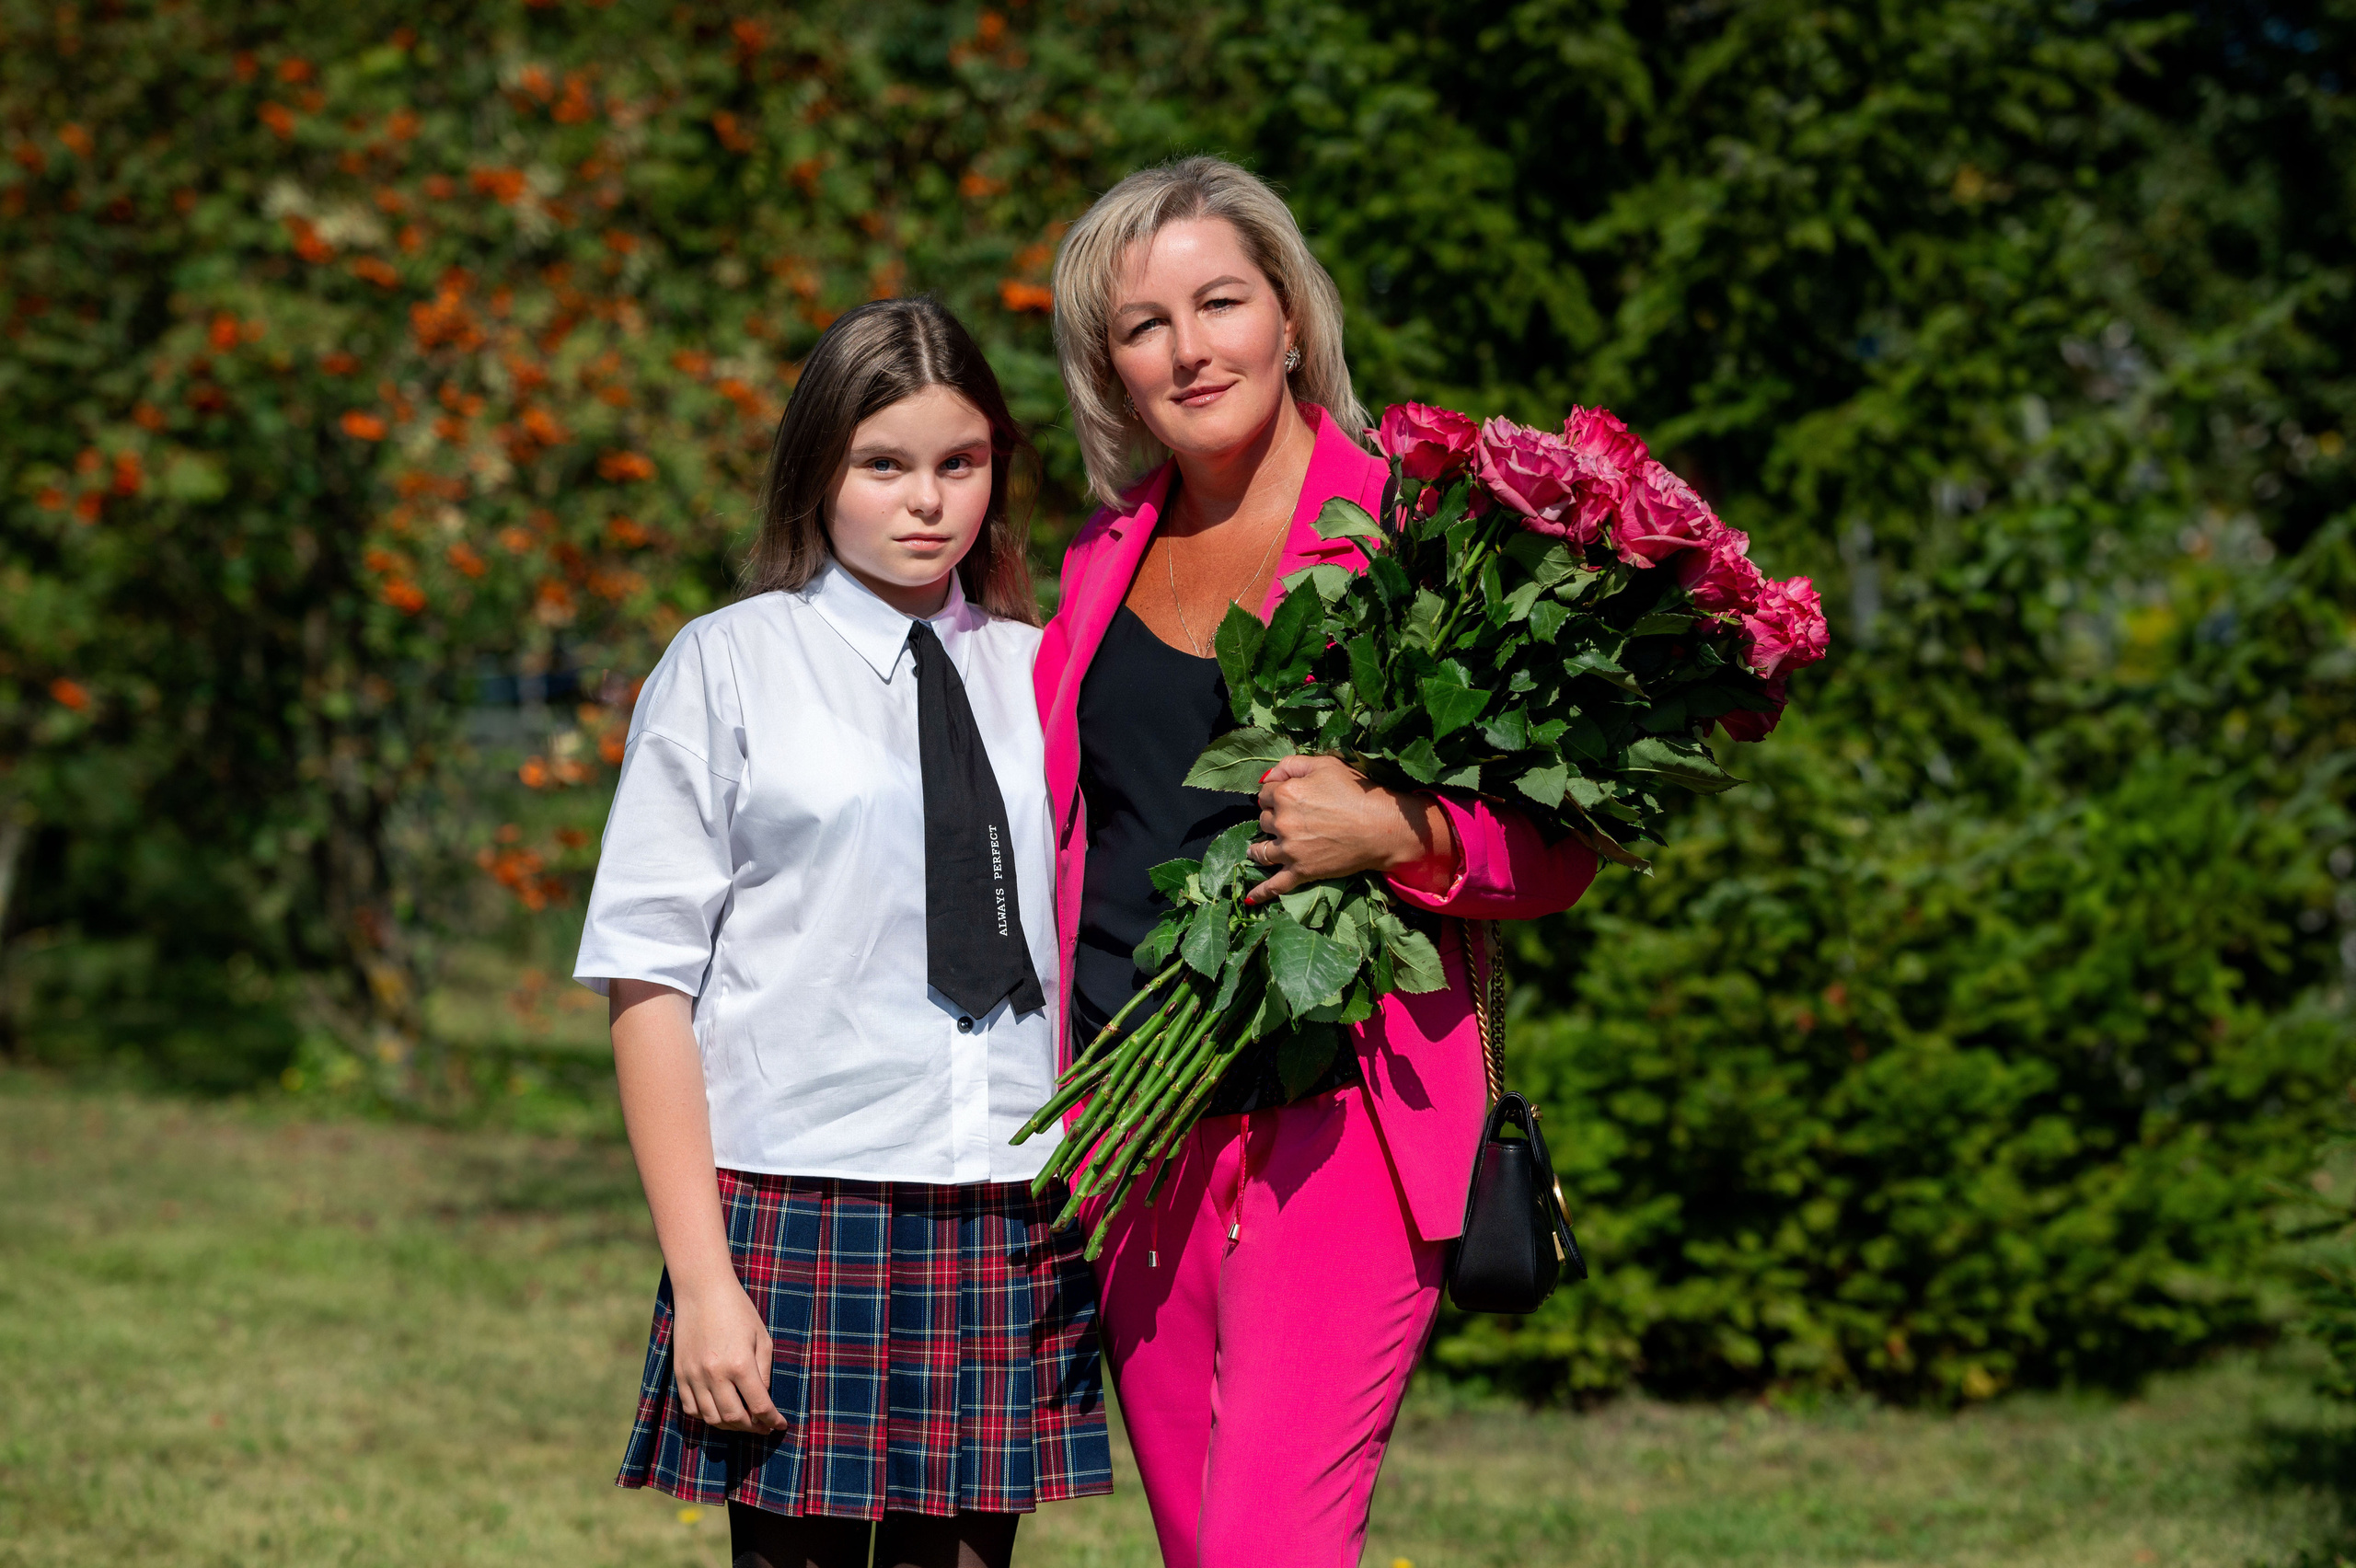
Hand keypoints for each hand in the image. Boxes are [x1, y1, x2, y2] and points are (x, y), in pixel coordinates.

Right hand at [670, 1276, 786, 1434]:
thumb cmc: (738, 1310)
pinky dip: (706, 1417)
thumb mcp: (761, 1337)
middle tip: (763, 1426)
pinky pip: (691, 1409)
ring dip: (730, 1426)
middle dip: (753, 1427)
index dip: (772, 1420)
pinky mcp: (680, 1374)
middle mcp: (715, 1374)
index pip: (759, 1406)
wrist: (702, 1290)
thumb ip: (763, 1372)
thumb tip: (762, 1400)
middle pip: (734, 1418)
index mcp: (739, 1363)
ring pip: (711, 1419)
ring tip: (743, 1421)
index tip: (780, 1426)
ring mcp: (694, 1376)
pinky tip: (719, 1412)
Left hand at [1244, 754, 1455, 903]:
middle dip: (1273, 818)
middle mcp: (1282, 822)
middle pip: (1263, 820)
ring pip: (1261, 850)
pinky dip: (1260, 893)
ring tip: (1257, 850)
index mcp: (1285, 794)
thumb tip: (1264, 777)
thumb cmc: (1356, 792)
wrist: (1381, 827)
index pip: (1265, 793)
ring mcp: (1290, 850)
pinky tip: (1249, 899)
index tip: (1288, 796)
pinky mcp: (1301, 872)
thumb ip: (1291, 765)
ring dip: (1258, 849)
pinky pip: (1275, 885)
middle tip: (1290, 819)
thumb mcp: (1325, 764)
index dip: (1276, 793)